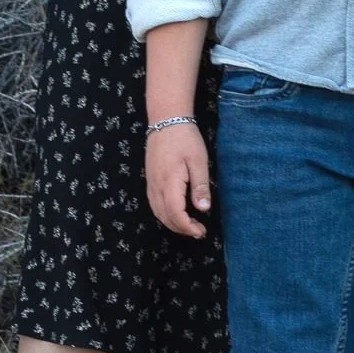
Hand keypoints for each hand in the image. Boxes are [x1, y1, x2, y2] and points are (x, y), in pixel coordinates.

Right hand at [146, 122, 212, 238]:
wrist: (166, 120)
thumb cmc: (185, 138)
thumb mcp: (198, 160)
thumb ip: (200, 186)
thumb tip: (203, 209)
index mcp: (170, 182)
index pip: (176, 214)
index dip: (187, 227)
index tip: (201, 232)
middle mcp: (156, 186)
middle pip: (165, 217)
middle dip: (181, 228)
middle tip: (199, 231)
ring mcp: (151, 183)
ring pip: (157, 212)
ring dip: (172, 223)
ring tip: (189, 225)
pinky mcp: (150, 180)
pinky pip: (154, 204)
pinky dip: (164, 215)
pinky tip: (176, 213)